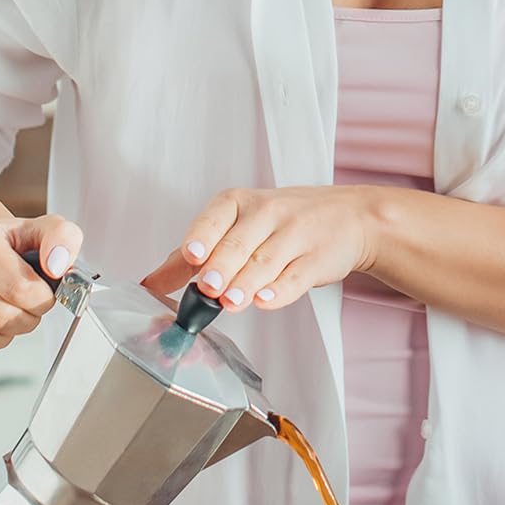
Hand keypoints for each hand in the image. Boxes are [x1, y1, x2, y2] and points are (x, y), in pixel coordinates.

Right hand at [0, 213, 82, 368]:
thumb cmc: (5, 245)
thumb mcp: (40, 230)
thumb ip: (63, 238)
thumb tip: (59, 265)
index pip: (20, 289)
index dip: (41, 301)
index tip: (40, 294)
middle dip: (24, 321)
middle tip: (23, 309)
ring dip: (0, 338)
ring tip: (0, 317)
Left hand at [141, 186, 376, 313]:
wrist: (351, 217)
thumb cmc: (287, 222)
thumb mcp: (241, 225)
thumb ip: (196, 254)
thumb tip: (152, 282)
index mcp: (241, 203)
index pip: (216, 217)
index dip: (202, 237)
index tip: (190, 256)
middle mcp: (268, 214)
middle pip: (239, 244)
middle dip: (221, 268)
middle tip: (207, 287)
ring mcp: (296, 235)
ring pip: (265, 262)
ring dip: (246, 284)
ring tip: (231, 302)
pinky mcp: (318, 259)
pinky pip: (296, 276)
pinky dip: (280, 291)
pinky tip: (266, 300)